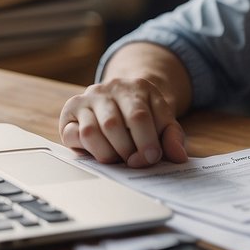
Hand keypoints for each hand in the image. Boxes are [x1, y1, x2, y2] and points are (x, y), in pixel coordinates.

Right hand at [58, 78, 187, 167]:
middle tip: (134, 162)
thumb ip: (172, 137)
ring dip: (108, 153)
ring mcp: (88, 98)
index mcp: (137, 87)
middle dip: (126, 150)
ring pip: (92, 131)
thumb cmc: (144, 115)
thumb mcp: (163, 121)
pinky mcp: (71, 111)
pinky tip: (103, 152)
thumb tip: (178, 156)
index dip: (146, 142)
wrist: (122, 98)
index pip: (139, 116)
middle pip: (113, 124)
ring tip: (119, 158)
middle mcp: (109, 88)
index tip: (152, 158)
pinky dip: (90, 150)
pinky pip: (75, 135)